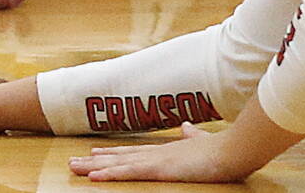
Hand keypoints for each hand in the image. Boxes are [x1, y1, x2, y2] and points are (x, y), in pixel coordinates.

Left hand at [68, 122, 257, 183]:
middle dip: (94, 161)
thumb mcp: (202, 142)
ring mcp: (155, 160)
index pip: (131, 152)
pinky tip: (94, 176)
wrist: (232, 150)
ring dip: (94, 166)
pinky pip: (129, 172)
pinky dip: (110, 174)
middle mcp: (155, 153)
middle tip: (72, 162)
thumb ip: (192, 136)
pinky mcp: (159, 169)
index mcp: (164, 151)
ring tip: (73, 167)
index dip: (112, 153)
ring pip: (117, 164)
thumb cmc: (221, 148)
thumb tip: (188, 128)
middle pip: (118, 157)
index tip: (94, 153)